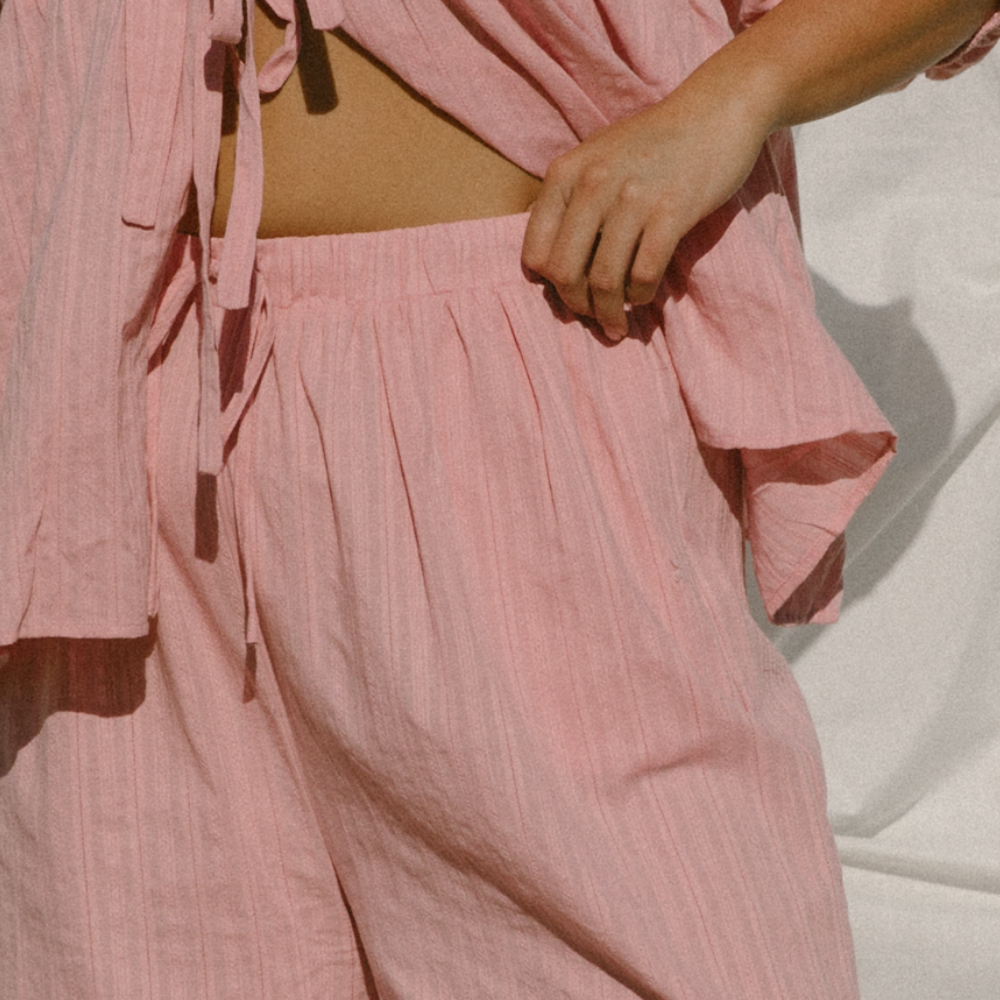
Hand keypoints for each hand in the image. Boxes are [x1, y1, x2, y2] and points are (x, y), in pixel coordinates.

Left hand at [521, 69, 773, 339]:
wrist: (717, 108)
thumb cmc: (654, 143)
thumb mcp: (596, 159)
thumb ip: (570, 202)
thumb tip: (548, 265)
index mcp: (566, 174)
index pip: (536, 252)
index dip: (549, 285)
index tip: (569, 294)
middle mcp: (592, 184)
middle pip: (565, 274)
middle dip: (577, 307)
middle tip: (593, 317)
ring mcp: (633, 198)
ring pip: (604, 282)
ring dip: (610, 314)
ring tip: (617, 326)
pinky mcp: (672, 211)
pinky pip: (643, 274)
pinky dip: (641, 296)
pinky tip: (644, 296)